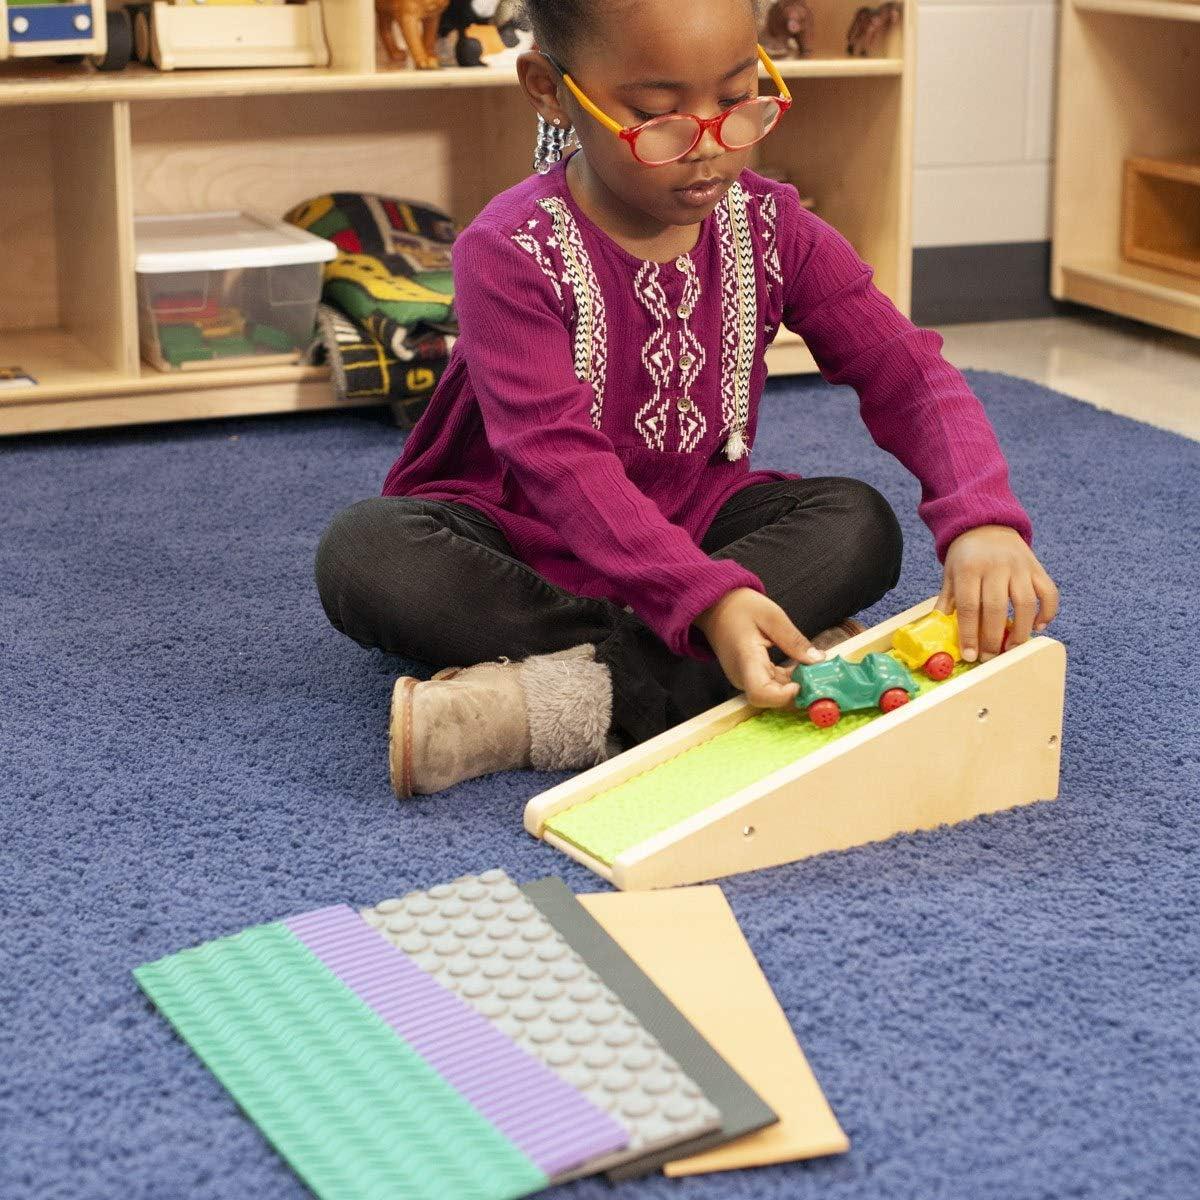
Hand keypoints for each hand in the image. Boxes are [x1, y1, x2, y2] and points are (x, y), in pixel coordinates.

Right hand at [693, 587, 824, 708]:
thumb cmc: (739, 607)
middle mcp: (743, 676)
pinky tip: (803, 668)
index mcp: (746, 660)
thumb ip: (794, 640)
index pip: (761, 694)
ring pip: (775, 695)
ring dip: (798, 687)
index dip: (784, 697)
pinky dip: (790, 681)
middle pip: (772, 699)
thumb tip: (818, 661)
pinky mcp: (750, 677)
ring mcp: (745, 679)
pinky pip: (773, 687)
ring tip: (817, 671)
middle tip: (823, 678)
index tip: (803, 684)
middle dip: (800, 693)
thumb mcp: (772, 616)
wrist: (715, 607)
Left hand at [938, 525, 1059, 662]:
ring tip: (1012, 647)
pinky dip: (1047, 612)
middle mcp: (996, 567)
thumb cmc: (966, 556)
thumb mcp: (950, 574)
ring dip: (1021, 630)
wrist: (987, 525)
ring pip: (1024, 603)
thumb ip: (948, 600)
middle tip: (989, 657)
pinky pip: (1048, 593)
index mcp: (970, 569)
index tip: (970, 655)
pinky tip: (1038, 626)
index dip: (969, 633)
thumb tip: (940, 628)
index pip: (968, 606)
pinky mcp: (1037, 568)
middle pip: (996, 608)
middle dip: (992, 638)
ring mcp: (1020, 567)